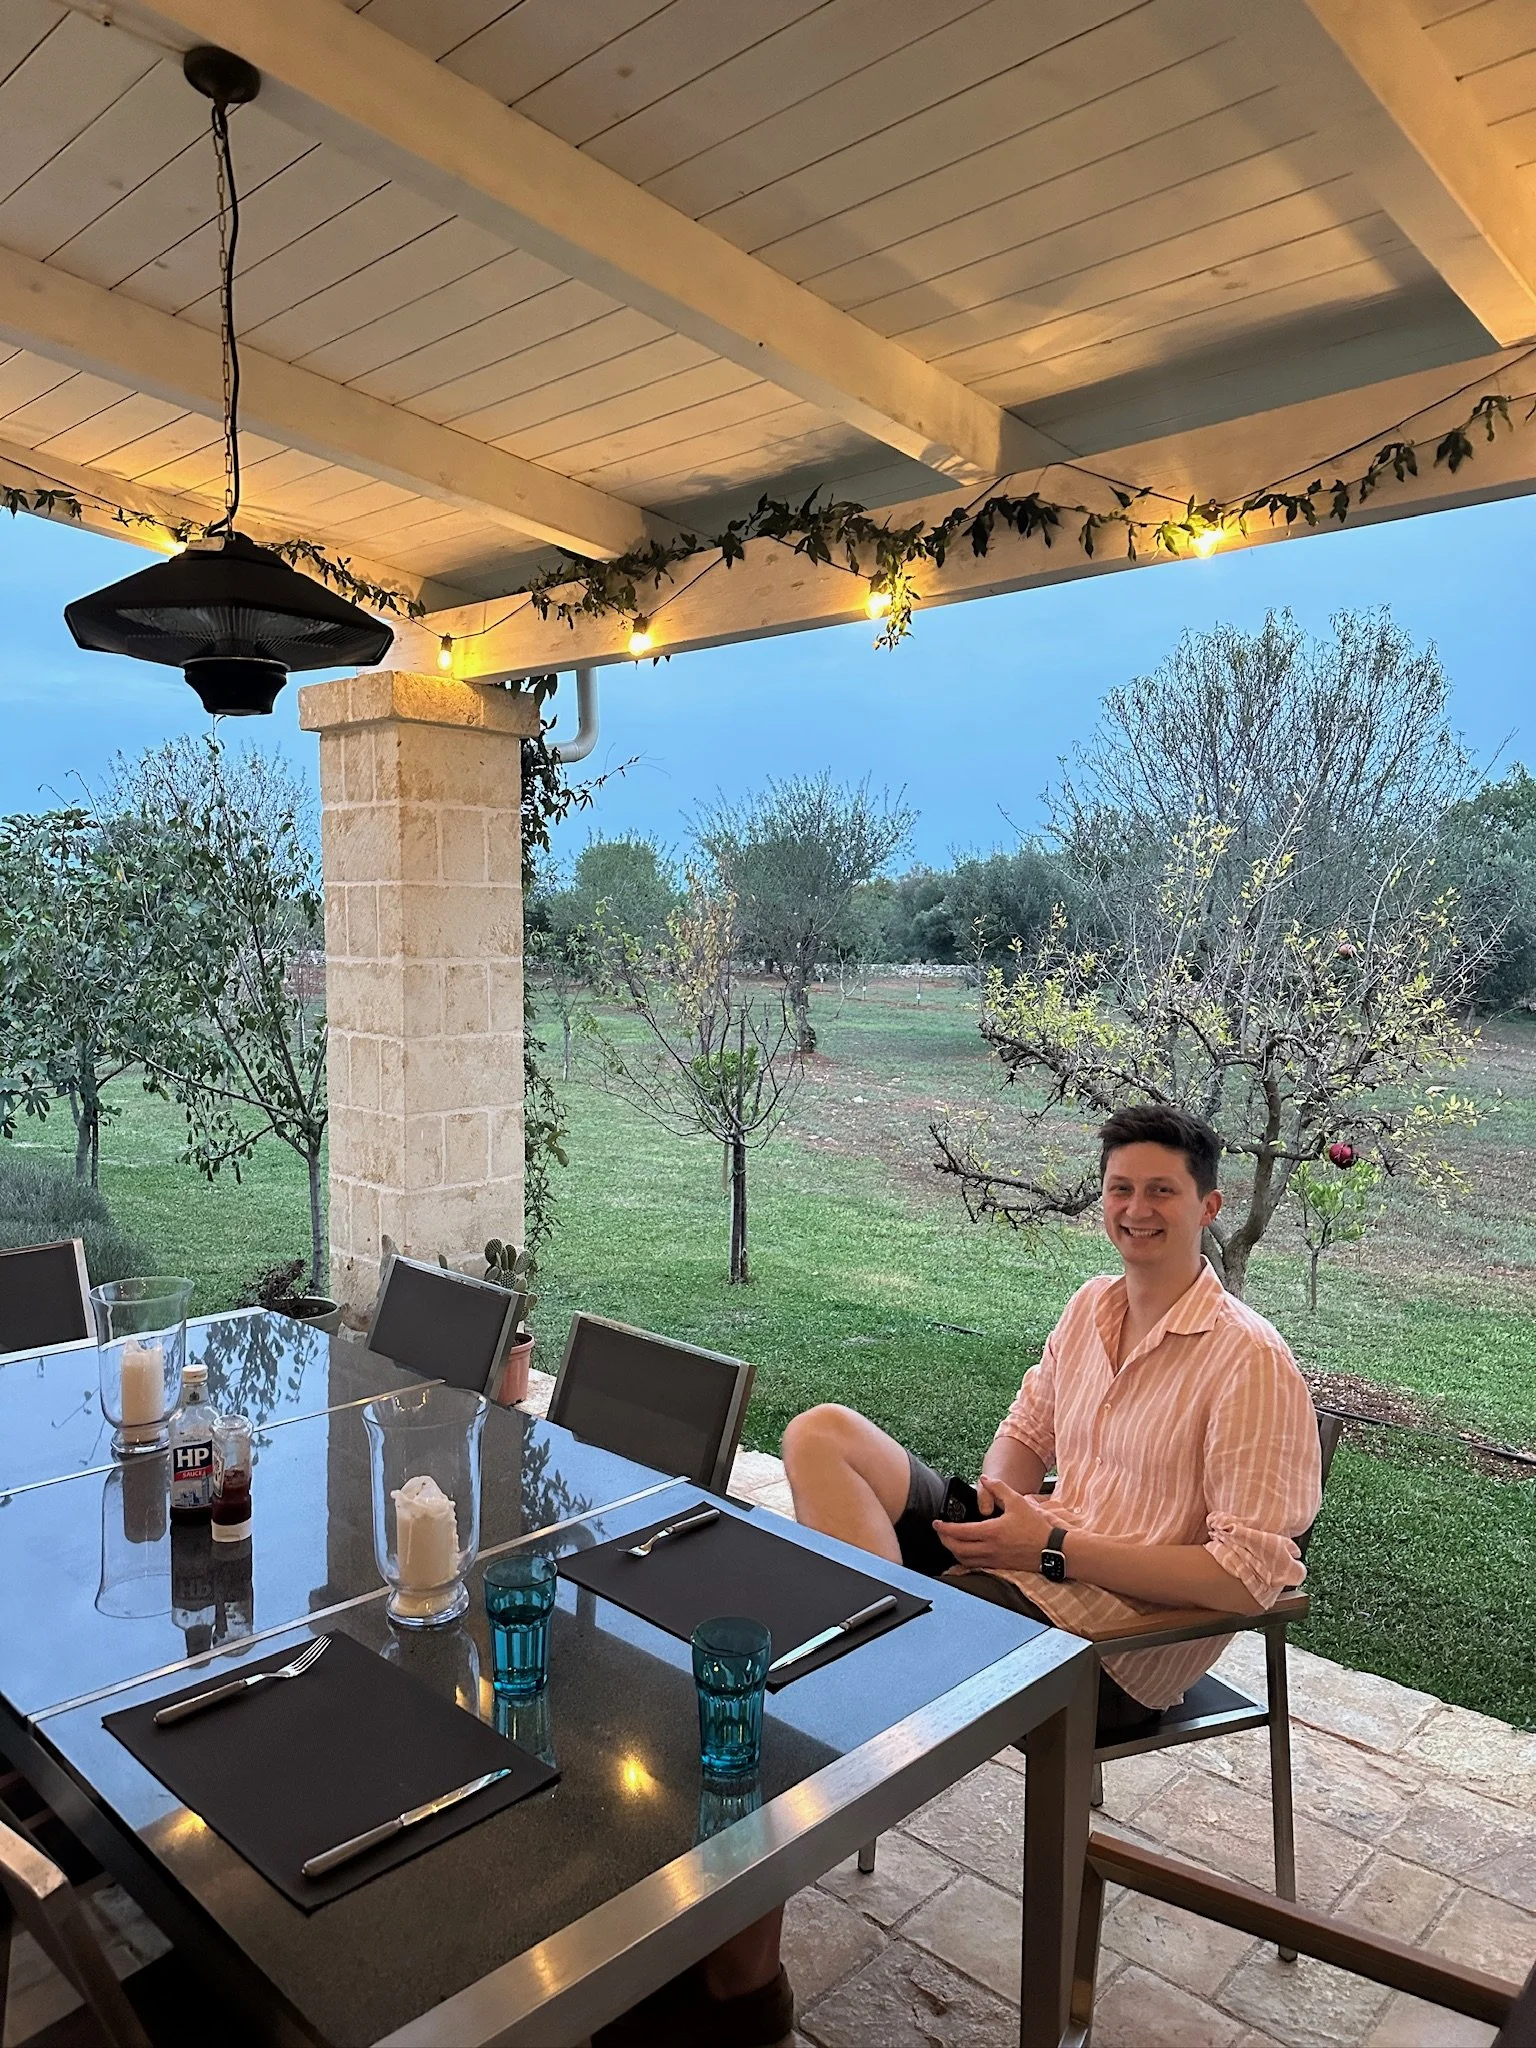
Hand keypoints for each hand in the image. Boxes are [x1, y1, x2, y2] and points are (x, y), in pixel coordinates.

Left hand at [934, 1478, 1055, 1573]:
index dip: (944, 1528)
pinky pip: (975, 1565)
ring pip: (964, 1559)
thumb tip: (984, 1479)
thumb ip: (999, 1488)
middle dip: (944, 1540)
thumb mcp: (1018, 1502)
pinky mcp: (999, 1566)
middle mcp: (989, 1548)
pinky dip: (965, 1559)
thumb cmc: (1035, 1527)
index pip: (960, 1532)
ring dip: (953, 1550)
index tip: (936, 1523)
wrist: (1052, 1550)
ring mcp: (994, 1560)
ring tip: (949, 1540)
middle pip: (957, 1548)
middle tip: (939, 1531)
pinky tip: (965, 1552)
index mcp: (991, 1532)